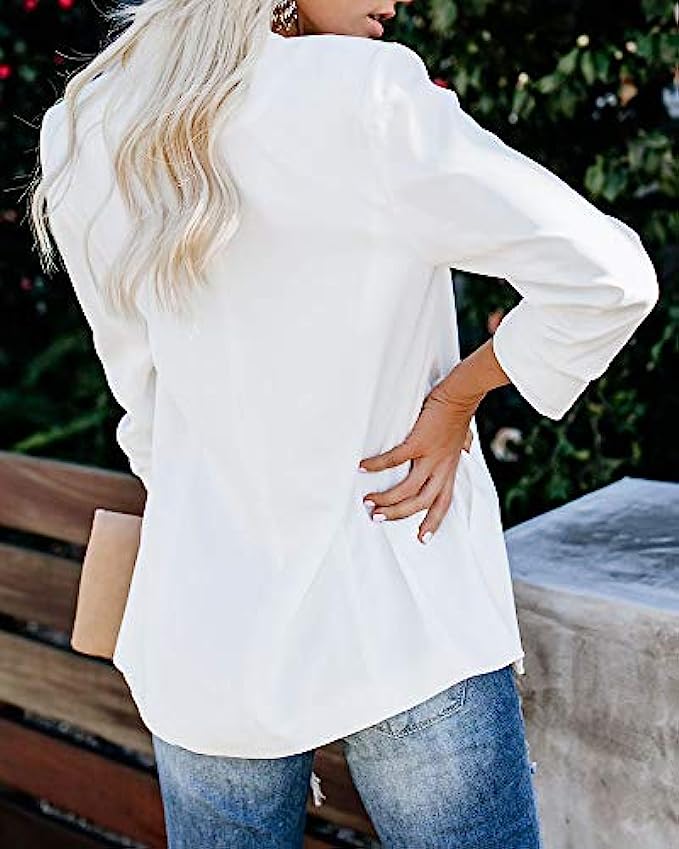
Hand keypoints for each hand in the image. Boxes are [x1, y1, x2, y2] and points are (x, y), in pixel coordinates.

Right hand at [358, 380, 484, 543]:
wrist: (461, 395)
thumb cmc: (459, 413)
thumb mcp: (464, 436)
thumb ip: (463, 445)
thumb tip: (468, 445)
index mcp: (449, 470)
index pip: (443, 503)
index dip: (433, 522)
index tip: (422, 539)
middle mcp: (441, 468)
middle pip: (421, 503)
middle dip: (398, 514)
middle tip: (377, 518)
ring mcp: (431, 457)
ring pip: (409, 490)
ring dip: (387, 499)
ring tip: (368, 501)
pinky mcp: (419, 442)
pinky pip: (395, 459)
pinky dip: (377, 465)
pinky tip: (362, 466)